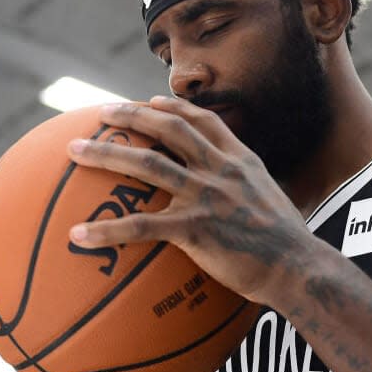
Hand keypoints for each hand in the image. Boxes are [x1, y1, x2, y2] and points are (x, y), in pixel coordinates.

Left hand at [66, 96, 315, 302]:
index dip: (173, 109)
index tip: (150, 102)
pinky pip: (141, 226)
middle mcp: (221, 170)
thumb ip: (247, 186)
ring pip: (147, 165)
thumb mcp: (271, 199)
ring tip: (73, 150)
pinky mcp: (195, 229)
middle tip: (101, 113)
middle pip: (168, 130)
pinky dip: (106, 230)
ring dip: (105, 154)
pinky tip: (77, 237)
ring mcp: (206, 196)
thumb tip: (231, 193)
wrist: (299, 269)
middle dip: (132, 116)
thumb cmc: (286, 243)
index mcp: (240, 160)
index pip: (203, 121)